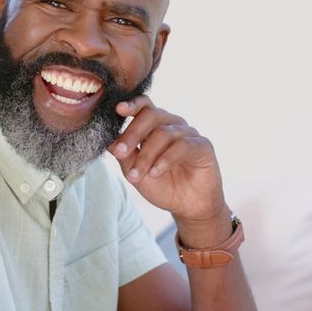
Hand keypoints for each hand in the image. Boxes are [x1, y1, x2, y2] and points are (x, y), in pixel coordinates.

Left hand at [107, 95, 228, 246]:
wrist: (188, 206)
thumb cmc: (162, 185)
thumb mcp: (136, 172)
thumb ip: (124, 156)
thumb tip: (108, 142)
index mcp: (155, 126)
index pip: (145, 106)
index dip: (132, 104)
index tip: (118, 109)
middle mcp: (173, 125)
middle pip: (151, 115)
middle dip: (132, 134)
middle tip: (120, 152)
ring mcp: (189, 134)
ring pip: (163, 134)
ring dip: (145, 156)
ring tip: (135, 176)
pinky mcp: (203, 145)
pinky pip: (182, 146)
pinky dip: (164, 160)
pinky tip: (154, 173)